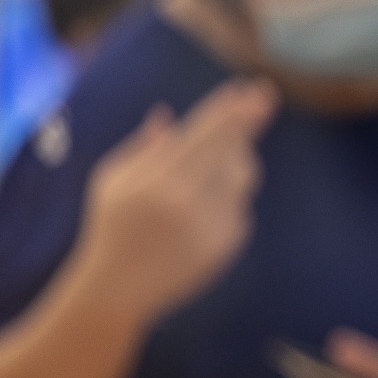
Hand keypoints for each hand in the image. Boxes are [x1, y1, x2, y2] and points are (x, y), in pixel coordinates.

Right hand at [75, 79, 276, 321]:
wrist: (121, 286)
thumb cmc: (111, 225)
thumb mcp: (113, 180)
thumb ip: (144, 147)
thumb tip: (169, 115)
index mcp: (158, 183)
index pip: (203, 138)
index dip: (227, 112)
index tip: (246, 91)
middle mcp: (190, 204)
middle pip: (231, 151)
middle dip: (250, 120)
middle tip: (266, 95)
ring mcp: (213, 226)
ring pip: (242, 176)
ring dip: (239, 155)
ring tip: (225, 150)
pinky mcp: (228, 243)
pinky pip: (239, 203)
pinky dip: (227, 192)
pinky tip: (203, 200)